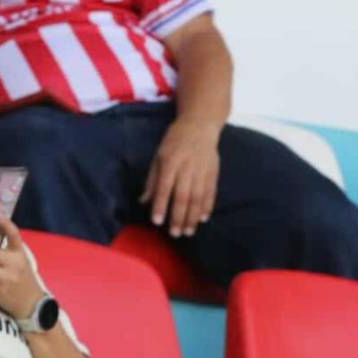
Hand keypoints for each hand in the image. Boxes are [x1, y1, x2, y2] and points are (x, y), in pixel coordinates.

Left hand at [141, 116, 220, 236]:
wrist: (200, 124)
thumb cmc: (175, 141)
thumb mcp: (159, 155)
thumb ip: (152, 179)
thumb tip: (144, 201)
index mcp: (171, 161)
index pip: (165, 187)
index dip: (161, 205)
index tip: (157, 222)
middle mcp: (187, 167)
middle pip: (183, 196)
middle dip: (179, 217)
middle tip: (175, 234)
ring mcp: (202, 170)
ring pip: (198, 197)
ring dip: (193, 217)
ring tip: (189, 232)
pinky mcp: (213, 172)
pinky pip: (211, 192)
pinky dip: (208, 206)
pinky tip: (203, 219)